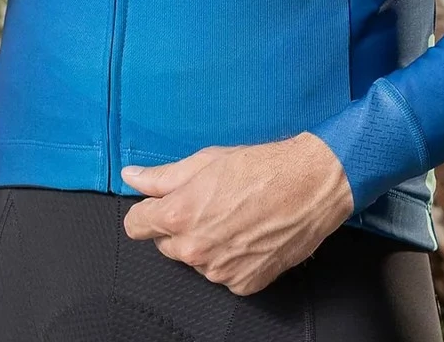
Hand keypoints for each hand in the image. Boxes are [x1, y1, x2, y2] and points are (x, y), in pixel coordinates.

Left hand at [120, 131, 355, 295]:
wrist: (311, 186)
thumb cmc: (262, 168)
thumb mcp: (206, 161)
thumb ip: (163, 176)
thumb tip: (132, 176)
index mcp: (179, 216)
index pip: (135, 225)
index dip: (147, 211)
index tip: (160, 204)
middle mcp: (194, 249)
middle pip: (166, 244)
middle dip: (180, 226)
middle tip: (210, 203)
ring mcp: (218, 271)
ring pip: (196, 259)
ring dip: (207, 243)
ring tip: (236, 217)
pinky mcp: (243, 283)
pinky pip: (223, 274)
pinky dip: (231, 258)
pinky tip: (249, 235)